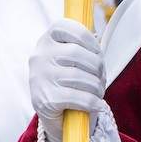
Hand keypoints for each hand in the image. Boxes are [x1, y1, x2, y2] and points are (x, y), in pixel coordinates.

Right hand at [29, 19, 105, 141]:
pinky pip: (78, 98)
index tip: (96, 52)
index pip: (65, 27)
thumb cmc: (69, 80)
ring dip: (96, 86)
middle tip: (101, 77)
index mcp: (47, 41)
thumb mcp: (72, 59)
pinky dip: (93, 102)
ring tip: (98, 91)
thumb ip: (83, 47)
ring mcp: (40, 78)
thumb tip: (97, 39)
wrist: (55, 114)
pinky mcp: (45, 100)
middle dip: (97, 67)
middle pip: (76, 53)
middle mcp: (39, 56)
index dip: (87, 38)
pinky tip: (96, 105)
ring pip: (79, 76)